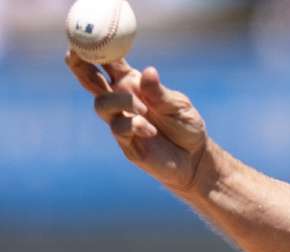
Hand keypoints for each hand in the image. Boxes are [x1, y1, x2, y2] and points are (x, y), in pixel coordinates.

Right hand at [65, 51, 208, 193]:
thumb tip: (149, 72)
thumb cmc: (186, 125)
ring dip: (122, 102)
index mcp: (132, 83)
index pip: (108, 62)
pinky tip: (151, 130)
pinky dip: (134, 125)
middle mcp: (121, 100)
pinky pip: (118, 128)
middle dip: (80, 66)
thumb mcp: (178, 105)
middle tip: (76, 56)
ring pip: (101, 104)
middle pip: (89, 80)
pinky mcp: (125, 142)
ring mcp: (120, 120)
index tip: (88, 38)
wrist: (195, 157)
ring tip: (145, 110)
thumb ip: (160, 92)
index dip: (95, 49)